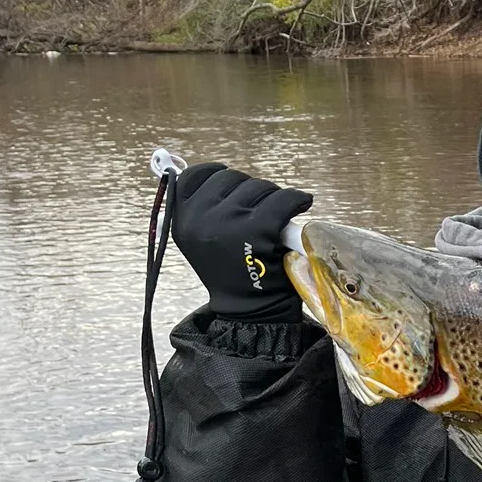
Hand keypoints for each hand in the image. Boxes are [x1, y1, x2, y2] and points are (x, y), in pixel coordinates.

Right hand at [172, 162, 312, 320]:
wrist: (250, 311)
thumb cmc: (233, 273)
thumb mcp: (202, 240)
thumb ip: (201, 209)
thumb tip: (203, 171)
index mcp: (181, 220)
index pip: (196, 175)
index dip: (219, 175)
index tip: (235, 187)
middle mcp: (198, 219)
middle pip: (232, 178)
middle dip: (251, 192)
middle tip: (260, 213)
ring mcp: (227, 224)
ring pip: (259, 187)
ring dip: (273, 199)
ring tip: (275, 222)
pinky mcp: (257, 231)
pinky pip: (283, 201)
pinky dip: (297, 200)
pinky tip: (301, 205)